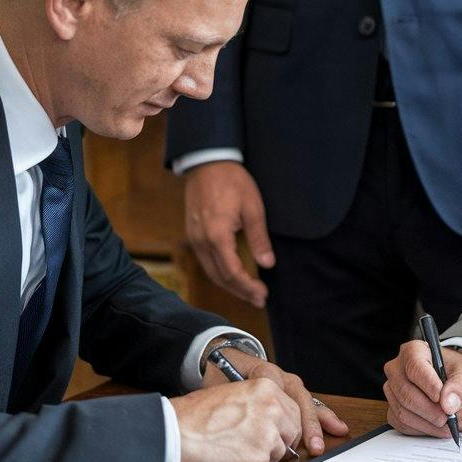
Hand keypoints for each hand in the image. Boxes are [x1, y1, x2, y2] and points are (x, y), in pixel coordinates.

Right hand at [171, 378, 300, 461]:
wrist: (175, 430)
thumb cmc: (196, 415)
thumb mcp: (234, 394)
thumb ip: (259, 405)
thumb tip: (274, 422)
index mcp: (268, 388)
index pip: (293, 411)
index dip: (285, 426)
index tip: (278, 434)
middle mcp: (273, 408)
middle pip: (292, 432)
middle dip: (279, 442)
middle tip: (258, 448)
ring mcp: (268, 433)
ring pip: (279, 452)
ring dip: (263, 456)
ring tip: (235, 450)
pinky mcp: (259, 458)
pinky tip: (230, 459)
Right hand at [184, 161, 272, 306]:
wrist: (207, 162)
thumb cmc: (233, 182)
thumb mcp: (253, 208)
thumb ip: (259, 238)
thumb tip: (267, 264)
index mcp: (217, 235)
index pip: (232, 272)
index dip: (247, 287)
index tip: (262, 294)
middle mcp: (201, 241)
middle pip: (219, 277)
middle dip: (240, 291)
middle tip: (259, 299)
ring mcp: (194, 238)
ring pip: (210, 271)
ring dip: (229, 285)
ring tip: (248, 292)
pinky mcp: (193, 233)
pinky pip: (205, 260)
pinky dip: (220, 272)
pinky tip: (233, 275)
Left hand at [203, 350, 348, 455]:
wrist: (225, 360)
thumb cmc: (221, 375)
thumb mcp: (218, 382)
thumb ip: (226, 397)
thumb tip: (231, 419)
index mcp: (261, 371)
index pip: (272, 385)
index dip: (275, 406)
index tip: (278, 428)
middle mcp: (280, 377)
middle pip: (298, 397)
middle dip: (307, 421)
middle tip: (313, 443)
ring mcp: (289, 385)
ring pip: (307, 401)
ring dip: (319, 420)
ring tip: (335, 433)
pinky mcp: (292, 393)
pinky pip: (310, 405)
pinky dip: (322, 417)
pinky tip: (337, 427)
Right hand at [383, 341, 461, 437]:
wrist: (451, 383)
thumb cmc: (454, 372)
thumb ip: (461, 386)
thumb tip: (449, 404)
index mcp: (413, 351)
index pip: (414, 367)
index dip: (428, 385)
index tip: (442, 399)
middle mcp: (397, 369)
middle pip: (407, 394)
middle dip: (432, 411)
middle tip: (452, 418)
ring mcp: (392, 390)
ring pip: (404, 413)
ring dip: (431, 425)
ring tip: (453, 424)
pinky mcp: (393, 410)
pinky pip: (404, 425)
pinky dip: (424, 430)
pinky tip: (440, 428)